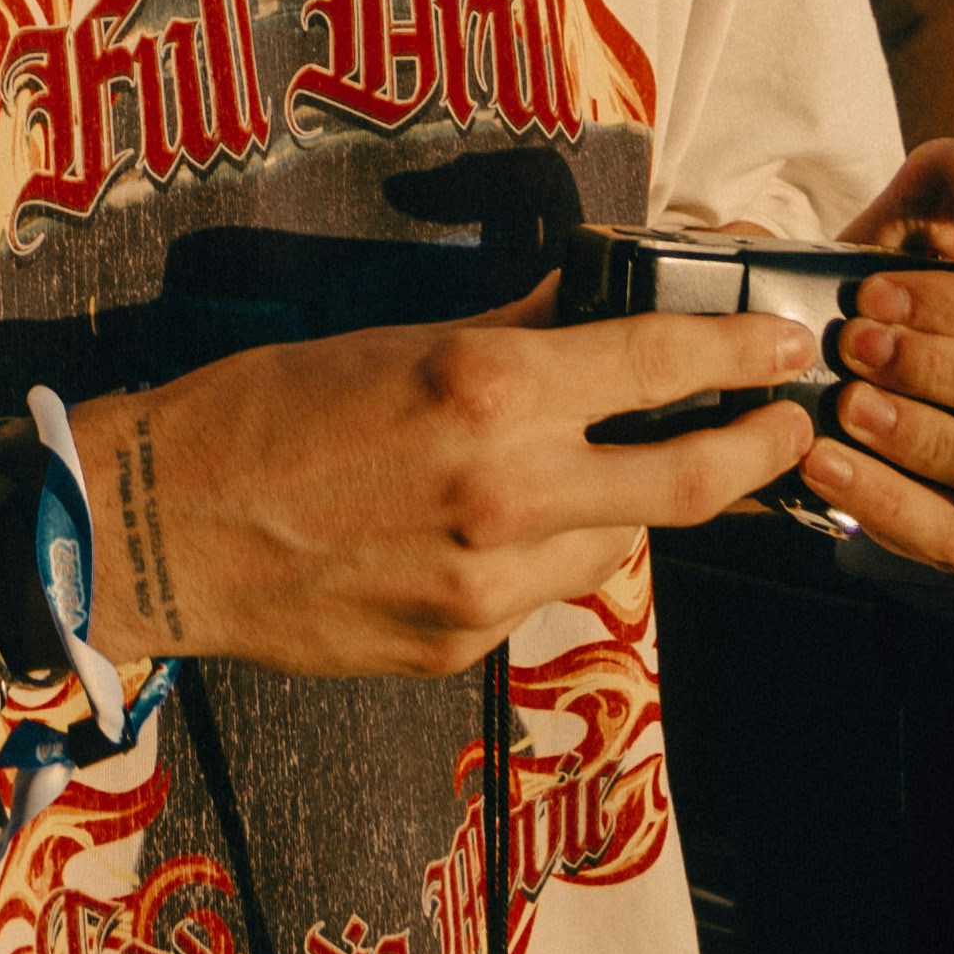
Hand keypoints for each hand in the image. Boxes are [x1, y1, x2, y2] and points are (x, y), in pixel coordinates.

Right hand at [79, 288, 819, 678]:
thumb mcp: (393, 340)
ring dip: (627, 510)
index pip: (661, 367)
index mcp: (490, 390)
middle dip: (758, 454)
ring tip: (600, 475)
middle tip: (789, 431)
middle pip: (687, 484)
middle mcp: (507, 491)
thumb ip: (506, 332)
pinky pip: (541, 594)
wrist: (164, 529)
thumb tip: (584, 308)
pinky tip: (490, 530)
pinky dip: (545, 555)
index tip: (784, 345)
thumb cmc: (264, 411)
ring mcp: (490, 583)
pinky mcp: (463, 645)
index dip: (742, 354)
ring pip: (615, 548)